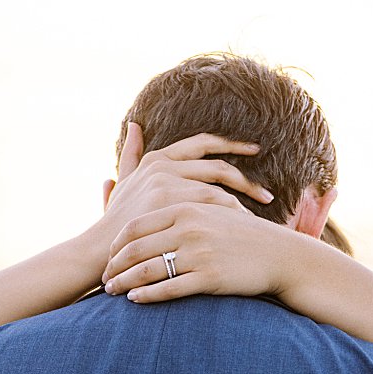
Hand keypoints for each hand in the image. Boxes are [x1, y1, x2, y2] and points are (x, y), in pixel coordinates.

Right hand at [84, 122, 275, 269]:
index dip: (231, 144)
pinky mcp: (169, 199)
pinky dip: (232, 210)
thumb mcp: (123, 181)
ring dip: (244, 198)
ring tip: (263, 210)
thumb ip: (132, 154)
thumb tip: (134, 124)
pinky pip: (213, 202)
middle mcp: (163, 165)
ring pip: (218, 185)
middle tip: (268, 193)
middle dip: (247, 179)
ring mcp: (166, 180)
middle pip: (218, 165)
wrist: (104, 248)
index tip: (255, 150)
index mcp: (157, 158)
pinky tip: (245, 221)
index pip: (202, 143)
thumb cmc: (117, 220)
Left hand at [101, 198, 312, 302]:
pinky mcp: (209, 277)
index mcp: (186, 208)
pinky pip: (169, 289)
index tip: (109, 257)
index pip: (136, 226)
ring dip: (125, 283)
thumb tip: (154, 209)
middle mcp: (189, 228)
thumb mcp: (212, 211)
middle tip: (104, 279)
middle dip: (115, 266)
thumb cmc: (242, 234)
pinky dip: (147, 296)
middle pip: (136, 249)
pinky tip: (136, 300)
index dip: (117, 245)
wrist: (279, 255)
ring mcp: (199, 253)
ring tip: (113, 292)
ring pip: (148, 270)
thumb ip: (181, 207)